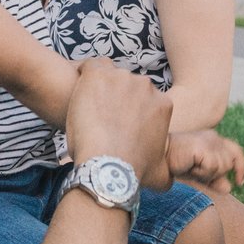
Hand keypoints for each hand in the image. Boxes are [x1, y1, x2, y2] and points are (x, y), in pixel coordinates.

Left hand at [66, 59, 172, 192]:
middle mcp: (146, 86)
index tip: (117, 123)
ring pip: (108, 76)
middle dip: (115, 98)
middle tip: (100, 118)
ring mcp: (122, 77)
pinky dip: (82, 74)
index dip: (129, 110)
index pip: (144, 98)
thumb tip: (167, 177)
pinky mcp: (98, 74)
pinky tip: (76, 91)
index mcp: (162, 104)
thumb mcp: (161, 174)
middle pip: (127, 86)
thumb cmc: (133, 172)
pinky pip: (90, 66)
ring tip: (86, 109)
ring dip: (99, 89)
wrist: (108, 167)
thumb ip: (166, 169)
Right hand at [167, 130, 243, 195]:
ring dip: (206, 174)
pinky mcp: (203, 146)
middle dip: (215, 174)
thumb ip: (215, 180)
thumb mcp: (199, 174)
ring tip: (191, 167)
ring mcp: (209, 140)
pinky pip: (212, 168)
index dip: (241, 167)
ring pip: (221, 167)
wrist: (158, 158)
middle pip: (228, 164)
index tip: (240, 182)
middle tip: (195, 171)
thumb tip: (229, 188)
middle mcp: (214, 137)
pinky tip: (189, 166)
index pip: (237, 152)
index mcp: (214, 139)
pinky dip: (201, 173)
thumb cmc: (177, 164)